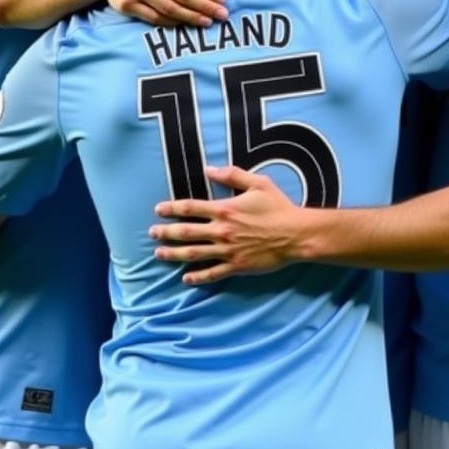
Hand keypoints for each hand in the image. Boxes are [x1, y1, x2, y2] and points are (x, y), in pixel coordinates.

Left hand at [150, 166, 300, 282]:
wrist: (296, 234)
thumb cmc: (278, 207)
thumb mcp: (258, 183)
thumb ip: (232, 175)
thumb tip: (209, 169)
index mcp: (225, 209)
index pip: (191, 208)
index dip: (172, 208)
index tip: (158, 210)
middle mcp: (222, 230)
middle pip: (186, 232)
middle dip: (166, 232)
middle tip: (152, 233)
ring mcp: (227, 250)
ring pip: (193, 253)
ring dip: (174, 254)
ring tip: (159, 254)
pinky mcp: (236, 266)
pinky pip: (212, 273)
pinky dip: (197, 277)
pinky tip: (185, 278)